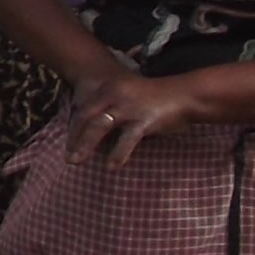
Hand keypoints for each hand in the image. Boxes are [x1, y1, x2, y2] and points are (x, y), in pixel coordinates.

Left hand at [65, 72, 197, 167]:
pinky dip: (116, 154)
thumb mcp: (129, 96)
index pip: (84, 109)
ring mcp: (129, 107)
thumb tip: (94, 130)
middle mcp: (115, 94)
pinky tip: (110, 167)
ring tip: (76, 161)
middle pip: (87, 118)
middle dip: (74, 138)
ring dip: (85, 146)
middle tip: (67, 156)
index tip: (67, 143)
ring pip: (100, 127)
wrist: (186, 94)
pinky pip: (126, 140)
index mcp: (109, 88)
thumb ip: (112, 107)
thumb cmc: (156, 99)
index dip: (73, 127)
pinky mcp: (144, 120)